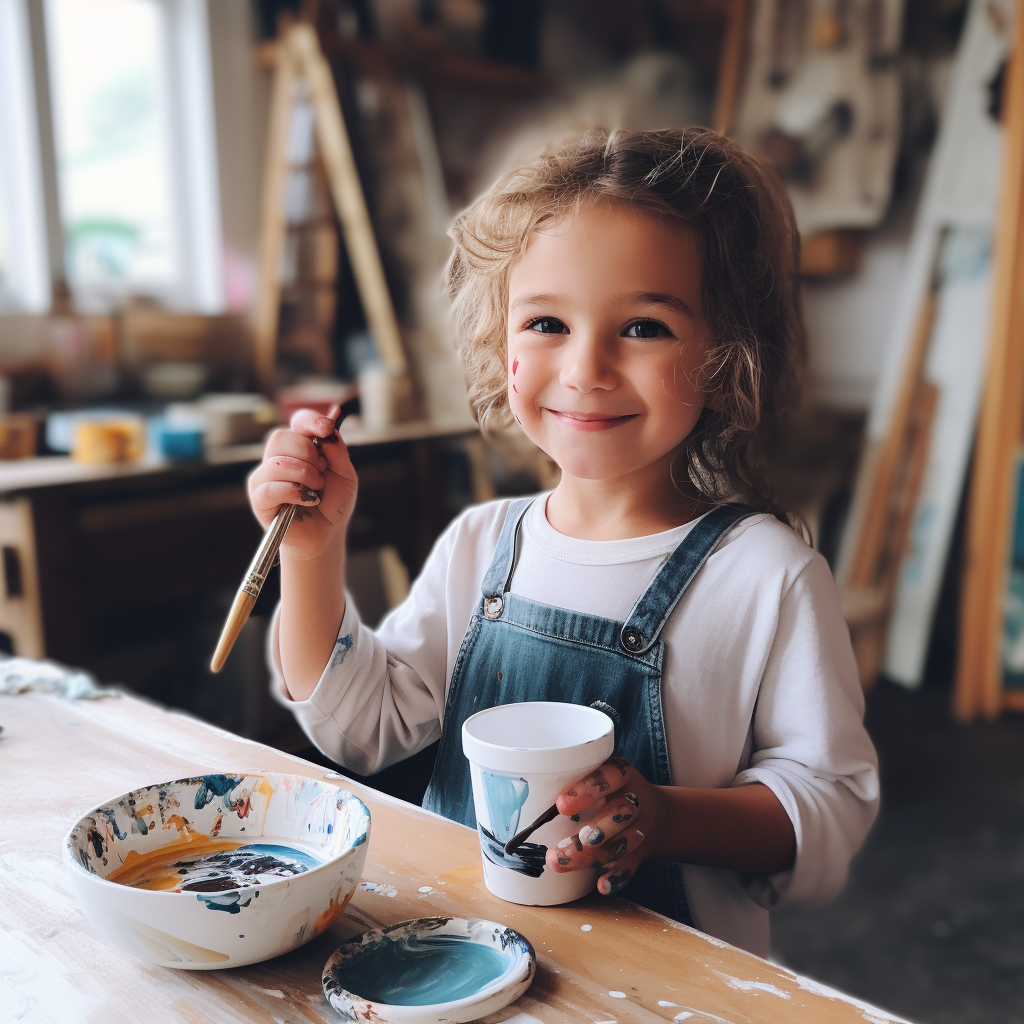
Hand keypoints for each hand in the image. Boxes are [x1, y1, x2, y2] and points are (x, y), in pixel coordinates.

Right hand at [247, 404, 357, 561]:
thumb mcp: (345, 474)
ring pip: (276, 462)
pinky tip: (307, 501)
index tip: (326, 428)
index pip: (297, 422)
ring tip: (316, 490)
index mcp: (299, 446)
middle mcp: (279, 457)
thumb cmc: (333, 503)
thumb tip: (327, 430)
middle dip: (308, 454)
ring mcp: (265, 477)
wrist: (327, 533)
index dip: (310, 421)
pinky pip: (269, 488)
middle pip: (281, 437)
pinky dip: (294, 492)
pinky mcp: (259, 498)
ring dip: (304, 476)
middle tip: (321, 473)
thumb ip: (337, 451)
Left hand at [544, 757, 666, 895]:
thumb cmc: (612, 793)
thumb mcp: (601, 778)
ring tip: (562, 863)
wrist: (659, 814)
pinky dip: (617, 876)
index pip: (610, 776)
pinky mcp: (643, 851)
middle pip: (620, 813)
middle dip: (592, 831)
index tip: (560, 805)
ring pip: (624, 842)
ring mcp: (642, 826)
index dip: (587, 790)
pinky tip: (601, 885)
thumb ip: (574, 785)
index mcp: (623, 775)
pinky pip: (632, 865)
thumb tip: (525, 801)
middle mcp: (636, 799)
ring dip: (593, 855)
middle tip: (561, 846)